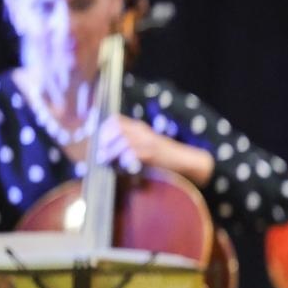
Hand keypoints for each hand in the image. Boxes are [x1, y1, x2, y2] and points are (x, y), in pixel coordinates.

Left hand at [94, 115, 214, 185]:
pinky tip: (123, 166)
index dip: (102, 129)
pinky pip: (133, 153)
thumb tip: (103, 154)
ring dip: (112, 152)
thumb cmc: (164, 160)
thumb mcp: (145, 147)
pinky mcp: (153, 154)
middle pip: (115, 128)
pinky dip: (124, 160)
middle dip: (105, 141)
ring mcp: (149, 142)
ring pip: (122, 140)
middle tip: (102, 154)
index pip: (114, 120)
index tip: (99, 142)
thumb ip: (127, 146)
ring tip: (108, 161)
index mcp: (140, 128)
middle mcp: (143, 132)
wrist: (188, 162)